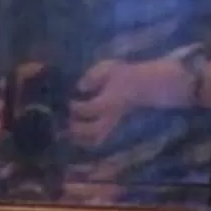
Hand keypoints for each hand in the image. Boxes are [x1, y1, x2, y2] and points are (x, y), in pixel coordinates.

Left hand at [66, 55, 190, 149]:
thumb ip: (92, 76)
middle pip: (93, 130)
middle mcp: (110, 116)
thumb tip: (80, 87)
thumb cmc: (124, 74)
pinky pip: (99, 140)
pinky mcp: (111, 128)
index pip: (89, 109)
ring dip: (80, 138)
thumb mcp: (108, 68)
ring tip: (68, 132)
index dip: (76, 107)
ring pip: (96, 139)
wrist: (142, 84)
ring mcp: (112, 124)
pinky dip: (86, 142)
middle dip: (77, 128)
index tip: (70, 101)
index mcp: (109, 101)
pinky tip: (75, 138)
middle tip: (68, 120)